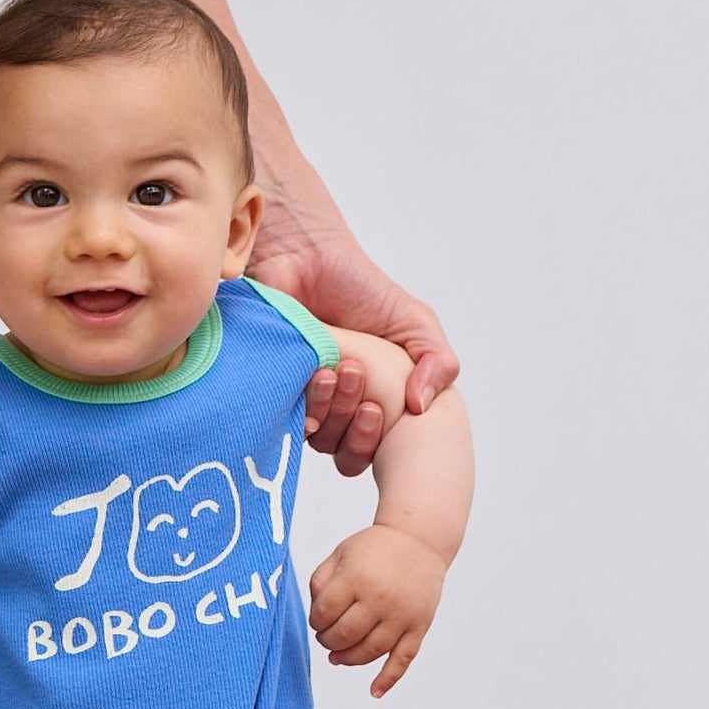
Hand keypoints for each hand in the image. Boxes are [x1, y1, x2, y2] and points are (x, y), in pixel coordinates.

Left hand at [251, 216, 458, 474]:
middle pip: (344, 453)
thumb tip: (423, 406)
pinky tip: (314, 373)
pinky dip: (304, 403)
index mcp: (366, 406)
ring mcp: (300, 403)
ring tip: (337, 368)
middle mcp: (333, 412)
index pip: (368, 452)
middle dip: (355, 426)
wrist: (306, 256)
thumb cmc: (360, 290)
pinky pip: (283, 420)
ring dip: (332, 408)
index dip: (372, 443)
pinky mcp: (270, 389)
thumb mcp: (414, 322)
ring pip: (316, 439)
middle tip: (356, 377)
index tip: (377, 408)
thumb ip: (438, 360)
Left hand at [308, 526, 446, 697]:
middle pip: (344, 636)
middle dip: (328, 642)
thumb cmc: (374, 549)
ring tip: (337, 657)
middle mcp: (380, 598)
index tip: (318, 620)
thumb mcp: (340, 554)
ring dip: (348, 659)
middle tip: (326, 638)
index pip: (324, 614)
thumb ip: (320, 583)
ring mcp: (402, 615)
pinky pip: (403, 659)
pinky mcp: (419, 626)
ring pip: (369, 652)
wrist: (419, 540)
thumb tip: (315, 618)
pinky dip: (388, 679)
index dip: (315, 622)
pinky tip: (374, 692)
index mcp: (356, 578)